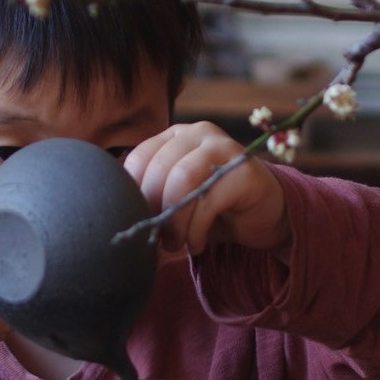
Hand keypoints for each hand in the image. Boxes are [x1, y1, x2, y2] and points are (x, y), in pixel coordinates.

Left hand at [124, 122, 289, 256]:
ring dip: (174, 221)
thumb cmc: (213, 208)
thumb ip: (151, 197)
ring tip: (175, 243)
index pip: (139, 158)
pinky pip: (208, 201)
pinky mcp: (245, 171)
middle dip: (154, 211)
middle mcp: (199, 133)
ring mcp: (225, 147)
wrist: (264, 215)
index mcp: (175, 136)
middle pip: (159, 169)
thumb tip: (115, 216)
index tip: (137, 222)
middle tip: (158, 239)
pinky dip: (196, 230)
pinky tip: (196, 245)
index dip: (133, 194)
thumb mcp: (176, 199)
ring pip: (182, 180)